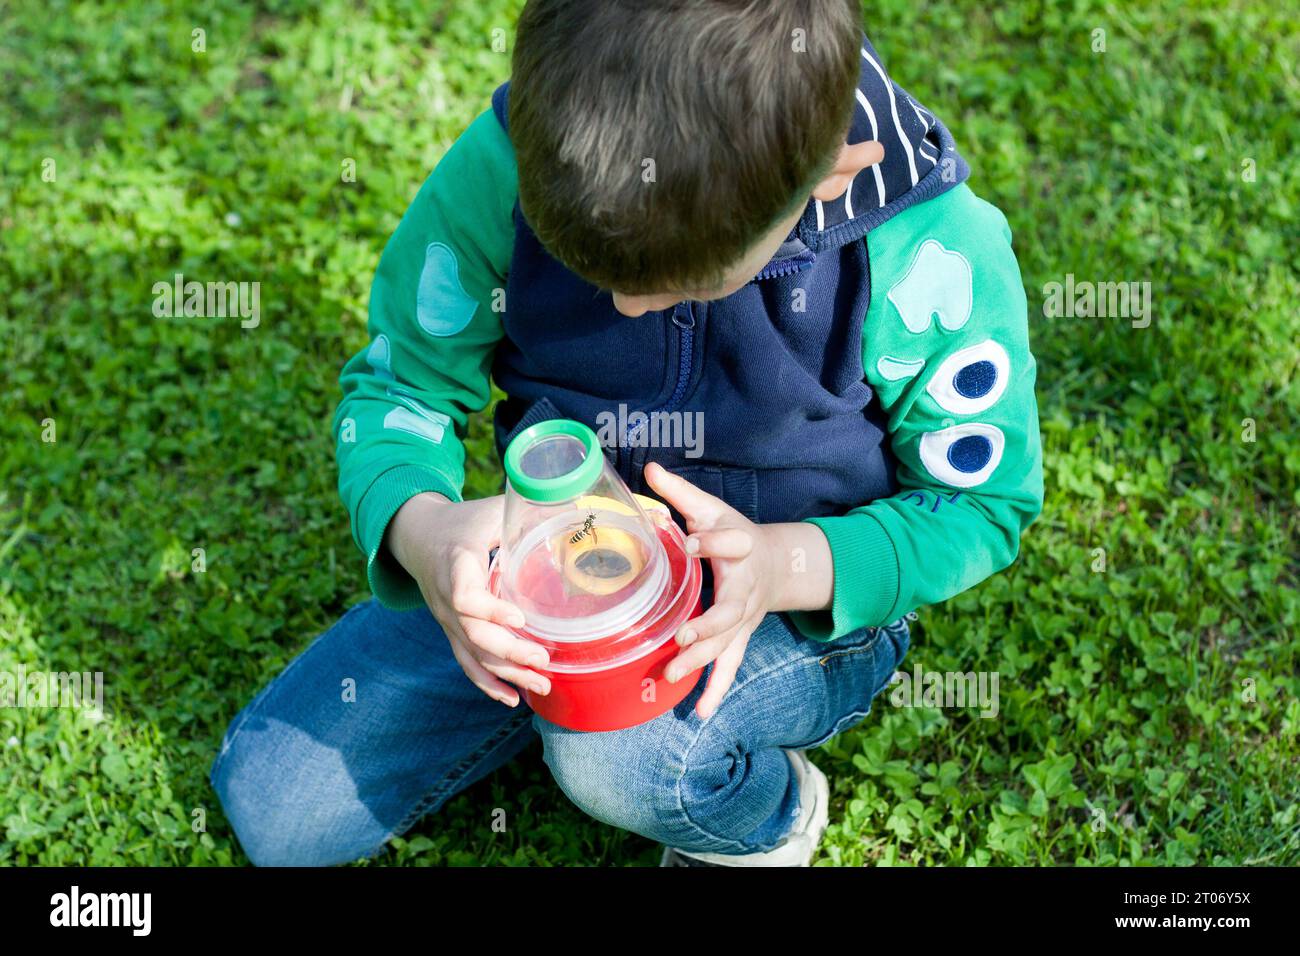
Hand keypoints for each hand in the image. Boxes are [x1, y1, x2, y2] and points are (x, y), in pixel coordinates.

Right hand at [386, 492, 549, 706]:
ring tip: (541, 686)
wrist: (418, 535)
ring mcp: (446, 619)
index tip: (520, 616)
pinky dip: (487, 684)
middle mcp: (446, 597)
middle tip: (544, 660)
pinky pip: (465, 662)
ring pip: (471, 654)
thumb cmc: (464, 520)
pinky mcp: (451, 630)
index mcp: (456, 564)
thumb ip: (528, 513)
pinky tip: (511, 699)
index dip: (489, 609)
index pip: (464, 595)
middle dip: (509, 652)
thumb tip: (579, 511)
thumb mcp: (491, 510)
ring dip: (506, 674)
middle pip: (472, 634)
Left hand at [643, 463, 785, 719]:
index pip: (731, 544)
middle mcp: (746, 590)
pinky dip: (716, 691)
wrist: (776, 562)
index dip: (714, 542)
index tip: (691, 540)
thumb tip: (647, 468)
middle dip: (707, 625)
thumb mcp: (712, 508)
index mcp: (741, 548)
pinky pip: (729, 667)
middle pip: (730, 611)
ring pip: (727, 645)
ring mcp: (745, 620)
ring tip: (673, 675)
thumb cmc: (735, 532)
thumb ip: (680, 492)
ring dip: (702, 662)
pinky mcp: (740, 638)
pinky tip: (700, 713)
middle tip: (681, 636)